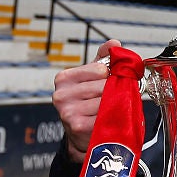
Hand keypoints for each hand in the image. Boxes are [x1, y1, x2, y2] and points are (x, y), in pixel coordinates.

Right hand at [52, 39, 121, 162]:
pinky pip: (107, 116)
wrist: (82, 133)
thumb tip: (114, 43)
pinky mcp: (78, 126)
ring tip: (108, 109)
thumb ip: (103, 59)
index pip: (100, 69)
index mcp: (64, 78)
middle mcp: (61, 95)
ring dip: (115, 105)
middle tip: (111, 98)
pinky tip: (106, 119)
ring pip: (107, 101)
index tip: (107, 82)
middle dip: (114, 91)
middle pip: (105, 86)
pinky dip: (113, 117)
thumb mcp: (92, 77)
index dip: (110, 76)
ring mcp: (68, 112)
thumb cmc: (88, 101)